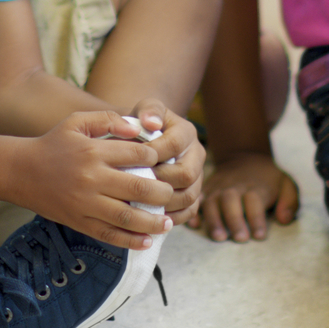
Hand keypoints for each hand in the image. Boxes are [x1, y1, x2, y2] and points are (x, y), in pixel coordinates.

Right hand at [13, 110, 176, 248]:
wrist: (20, 171)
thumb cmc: (53, 143)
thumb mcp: (77, 121)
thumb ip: (109, 119)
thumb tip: (138, 130)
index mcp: (94, 151)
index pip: (138, 156)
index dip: (156, 159)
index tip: (163, 163)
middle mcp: (92, 178)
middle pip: (138, 189)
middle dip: (162, 193)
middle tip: (172, 194)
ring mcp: (85, 203)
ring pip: (126, 217)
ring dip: (152, 223)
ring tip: (168, 224)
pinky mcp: (79, 221)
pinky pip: (108, 235)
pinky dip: (130, 241)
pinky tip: (146, 241)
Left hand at [130, 101, 205, 222]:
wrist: (148, 139)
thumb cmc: (142, 124)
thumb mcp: (145, 110)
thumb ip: (148, 111)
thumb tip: (151, 122)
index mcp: (187, 132)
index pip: (174, 145)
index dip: (152, 155)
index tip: (130, 160)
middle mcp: (197, 154)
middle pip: (186, 174)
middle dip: (159, 182)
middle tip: (135, 186)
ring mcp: (198, 176)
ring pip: (189, 196)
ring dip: (165, 203)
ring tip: (142, 204)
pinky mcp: (195, 195)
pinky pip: (189, 211)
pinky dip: (171, 217)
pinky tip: (151, 217)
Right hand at [196, 148, 297, 242]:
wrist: (243, 156)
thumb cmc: (267, 178)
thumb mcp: (285, 183)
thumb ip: (289, 201)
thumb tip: (283, 219)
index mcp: (255, 187)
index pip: (255, 201)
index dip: (257, 218)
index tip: (259, 236)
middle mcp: (234, 187)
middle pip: (231, 201)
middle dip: (235, 220)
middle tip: (240, 238)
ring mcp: (218, 188)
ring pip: (212, 202)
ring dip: (214, 219)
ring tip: (218, 237)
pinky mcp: (206, 189)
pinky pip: (197, 198)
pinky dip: (194, 211)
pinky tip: (194, 224)